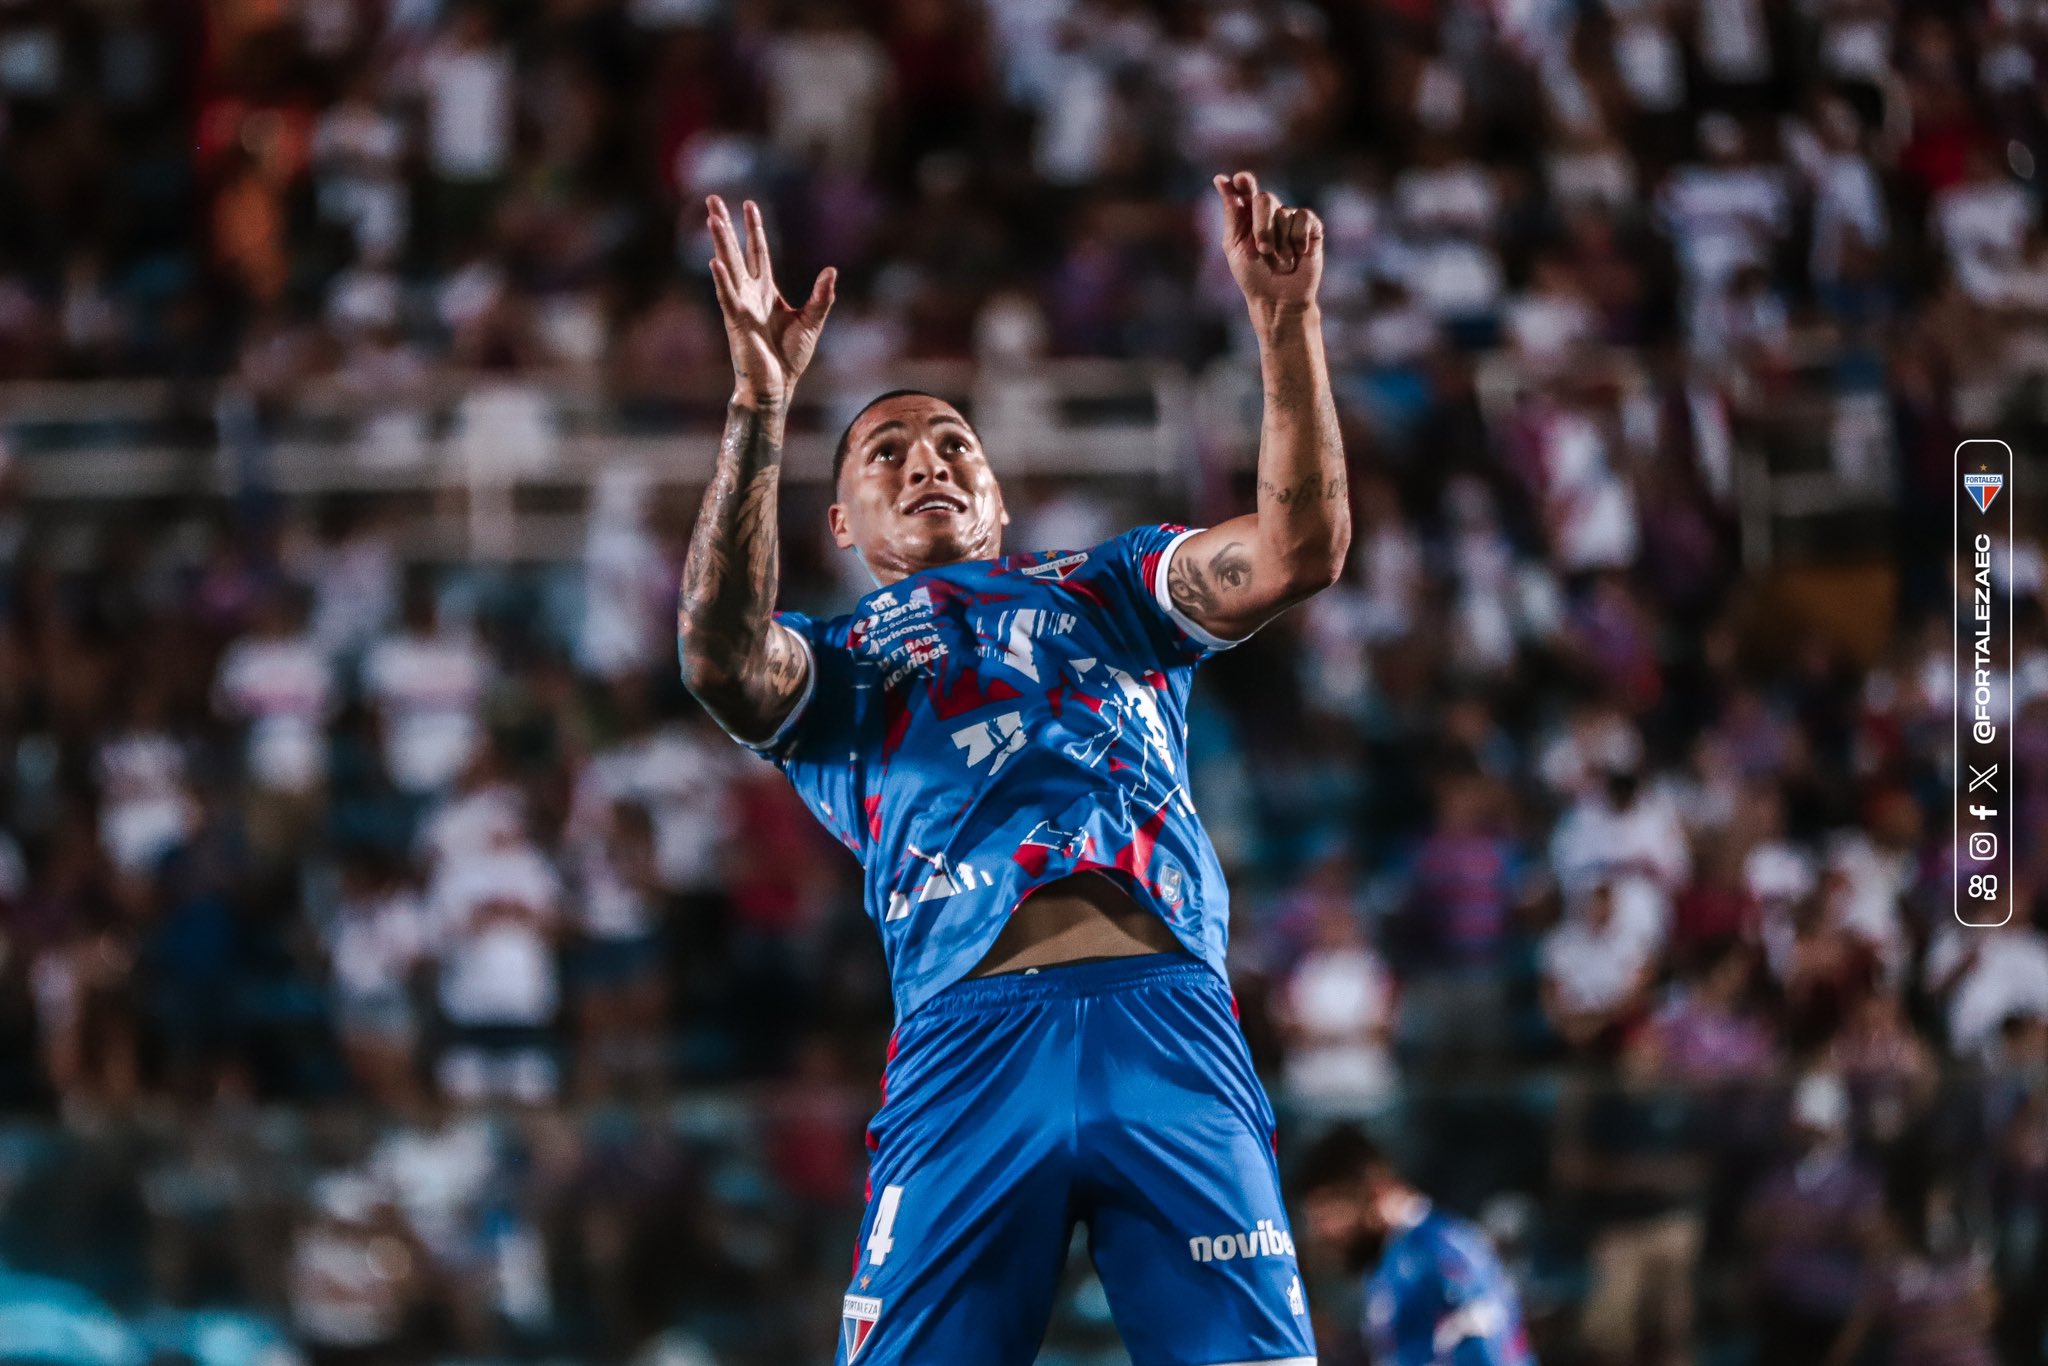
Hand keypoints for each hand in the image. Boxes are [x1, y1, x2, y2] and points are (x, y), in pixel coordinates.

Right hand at [706, 195, 835, 405]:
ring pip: (729, 267)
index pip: (758, 252)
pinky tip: (715, 262)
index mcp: (765, 292)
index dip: (754, 228)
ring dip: (721, 243)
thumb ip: (821, 297)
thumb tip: (831, 271)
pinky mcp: (737, 322)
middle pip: (736, 251)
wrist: (778, 386)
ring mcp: (740, 306)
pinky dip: (722, 280)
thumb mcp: (811, 321)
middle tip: (712, 198)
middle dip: (725, 225)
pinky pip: (727, 297)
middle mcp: (749, 294)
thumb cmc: (789, 357)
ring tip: (712, 218)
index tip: (749, 204)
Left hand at [1213, 171, 1322, 313]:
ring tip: (1281, 261)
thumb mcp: (1235, 246)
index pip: (1245, 188)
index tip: (1241, 180)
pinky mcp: (1311, 227)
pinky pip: (1304, 217)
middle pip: (1265, 198)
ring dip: (1280, 241)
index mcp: (1247, 216)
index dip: (1244, 182)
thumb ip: (1232, 213)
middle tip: (1263, 250)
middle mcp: (1269, 214)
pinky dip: (1298, 238)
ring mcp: (1290, 219)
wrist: (1279, 299)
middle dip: (1262, 226)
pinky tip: (1299, 254)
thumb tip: (1221, 179)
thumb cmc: (1253, 277)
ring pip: (1284, 212)